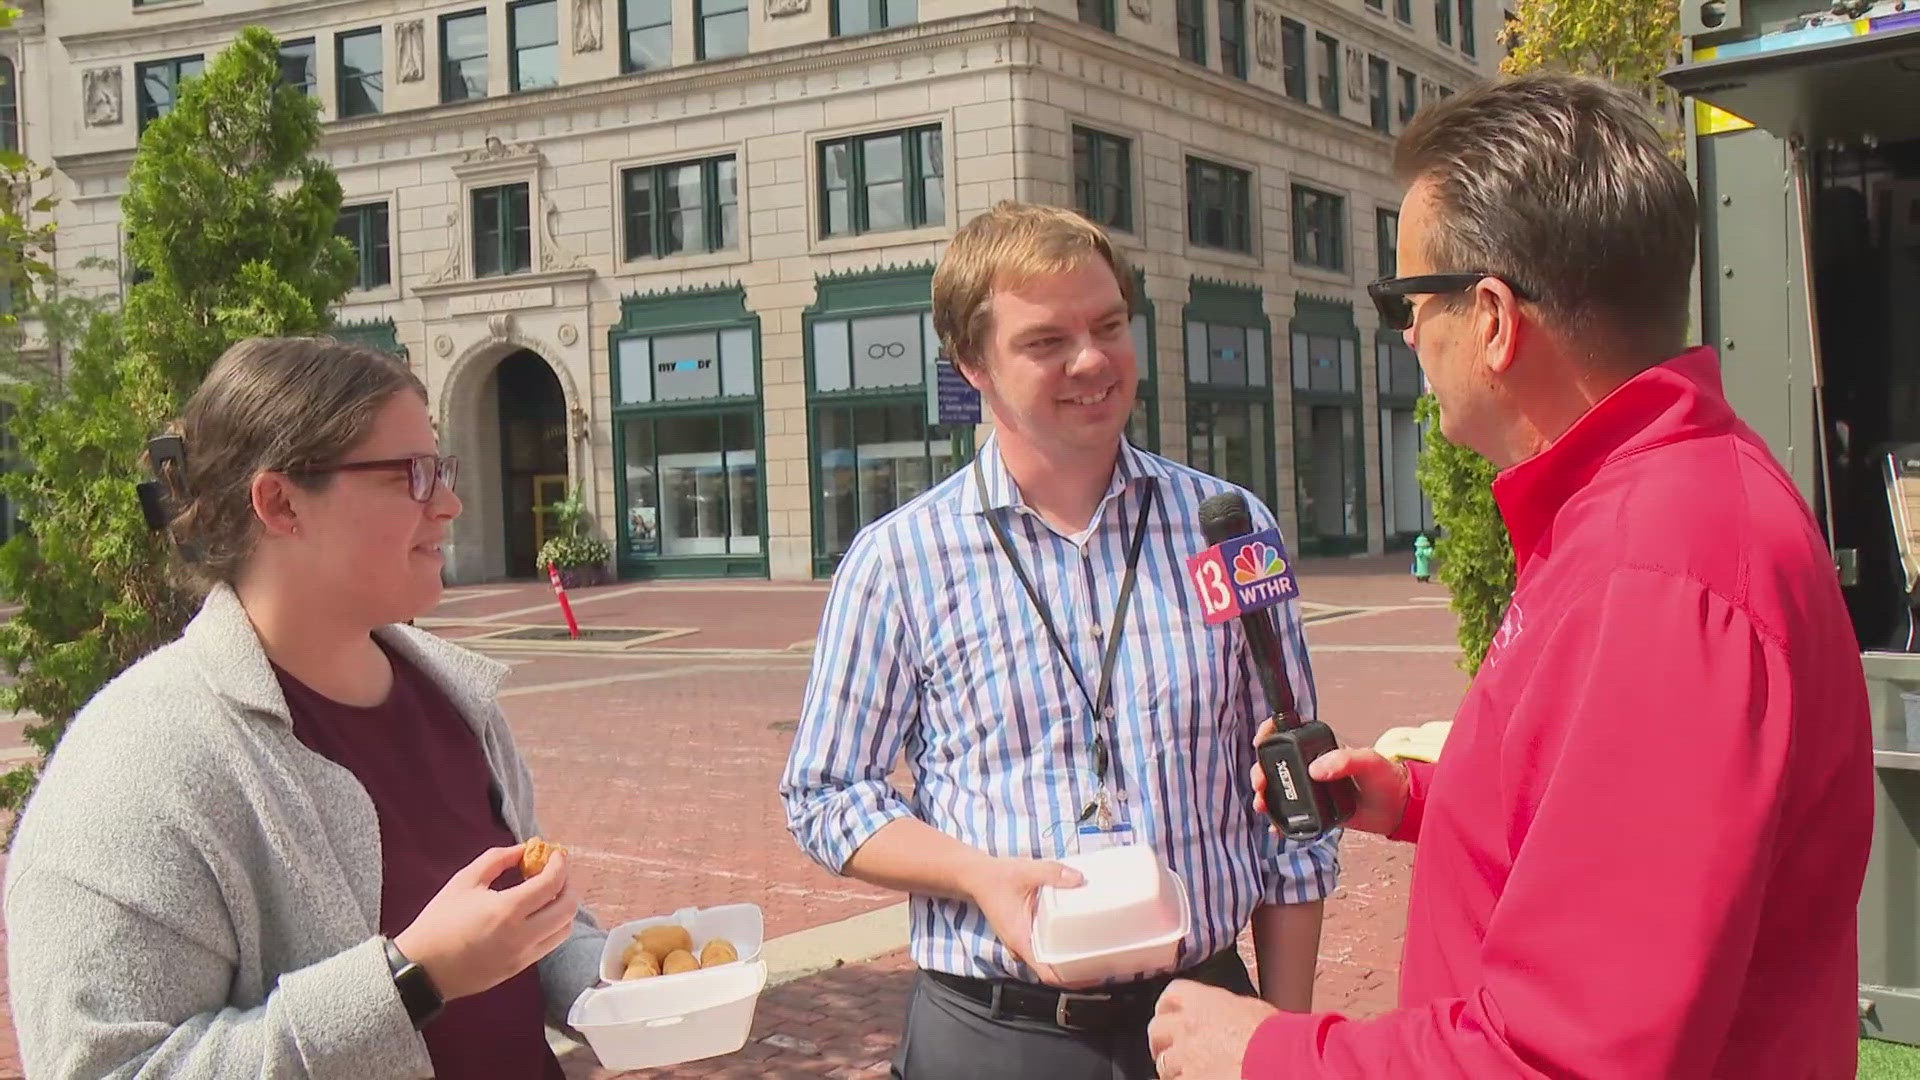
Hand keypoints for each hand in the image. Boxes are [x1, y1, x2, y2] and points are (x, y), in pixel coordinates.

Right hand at [393, 842, 579, 1001]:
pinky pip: (550, 944)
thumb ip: (498, 859)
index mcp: (507, 911)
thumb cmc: (439, 921)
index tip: (556, 854)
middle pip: (568, 908)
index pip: (552, 884)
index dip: (559, 865)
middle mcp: (522, 936)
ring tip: (548, 894)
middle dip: (567, 885)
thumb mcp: (465, 880)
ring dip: (563, 907)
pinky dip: (553, 925)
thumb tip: (524, 850)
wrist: (422, 968)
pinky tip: (537, 914)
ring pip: (564, 930)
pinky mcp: (519, 969)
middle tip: (555, 872)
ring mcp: (523, 956)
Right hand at [959, 855, 1083, 985]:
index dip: (1071, 980)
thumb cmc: (996, 878)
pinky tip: (1078, 935)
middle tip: (1104, 963)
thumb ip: (1052, 873)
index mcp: (1021, 940)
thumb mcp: (1025, 872)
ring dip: (1070, 959)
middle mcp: (1023, 946)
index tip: (1093, 978)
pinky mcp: (1026, 932)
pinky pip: (1046, 947)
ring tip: (1096, 952)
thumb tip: (1080, 878)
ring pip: (1049, 959)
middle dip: (1077, 971)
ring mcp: (1024, 941)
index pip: (1047, 974)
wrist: (975, 876)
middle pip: (1053, 970)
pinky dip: (1061, 947)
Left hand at [1148, 979, 1278, 1078]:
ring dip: (1175, 1068)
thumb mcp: (1250, 1008)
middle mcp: (1186, 1027)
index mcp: (1202, 1002)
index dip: (1170, 1006)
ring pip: (1163, 1064)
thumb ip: (1227, 1008)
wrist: (1278, 1060)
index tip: (1172, 1015)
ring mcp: (1184, 1059)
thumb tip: (1227, 1014)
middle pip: (1156, 1030)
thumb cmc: (1274, 1035)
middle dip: (1163, 1040)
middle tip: (1176, 1049)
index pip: (1171, 995)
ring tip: (1195, 1071)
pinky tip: (1200, 1079)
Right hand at [1250, 720, 1409, 835]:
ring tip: (1262, 805)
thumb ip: (1344, 761)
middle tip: (1261, 783)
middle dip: (1261, 771)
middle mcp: (1313, 766)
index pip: (1290, 733)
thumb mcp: (1369, 762)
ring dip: (1265, 796)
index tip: (1260, 742)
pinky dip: (1280, 821)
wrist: (1399, 809)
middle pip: (1276, 763)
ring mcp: (1312, 789)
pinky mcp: (1316, 811)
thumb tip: (1315, 769)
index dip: (1270, 733)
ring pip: (1279, 789)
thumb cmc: (1388, 779)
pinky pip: (1292, 815)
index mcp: (1322, 748)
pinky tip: (1276, 828)